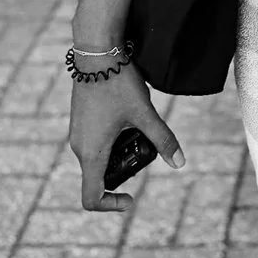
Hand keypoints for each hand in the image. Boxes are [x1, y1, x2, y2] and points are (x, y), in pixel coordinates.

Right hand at [68, 61, 184, 212]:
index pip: (91, 197)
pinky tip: (128, 117)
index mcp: (92, 153)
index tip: (131, 197)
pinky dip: (111, 141)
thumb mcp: (145, 113)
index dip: (111, 205)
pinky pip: (93, 142)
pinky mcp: (80, 119)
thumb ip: (162, 138)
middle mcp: (79, 147)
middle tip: (145, 150)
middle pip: (98, 177)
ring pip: (97, 158)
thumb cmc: (119, 83)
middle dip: (123, 171)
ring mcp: (77, 133)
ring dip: (118, 154)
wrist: (96, 52)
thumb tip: (180, 163)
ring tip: (138, 127)